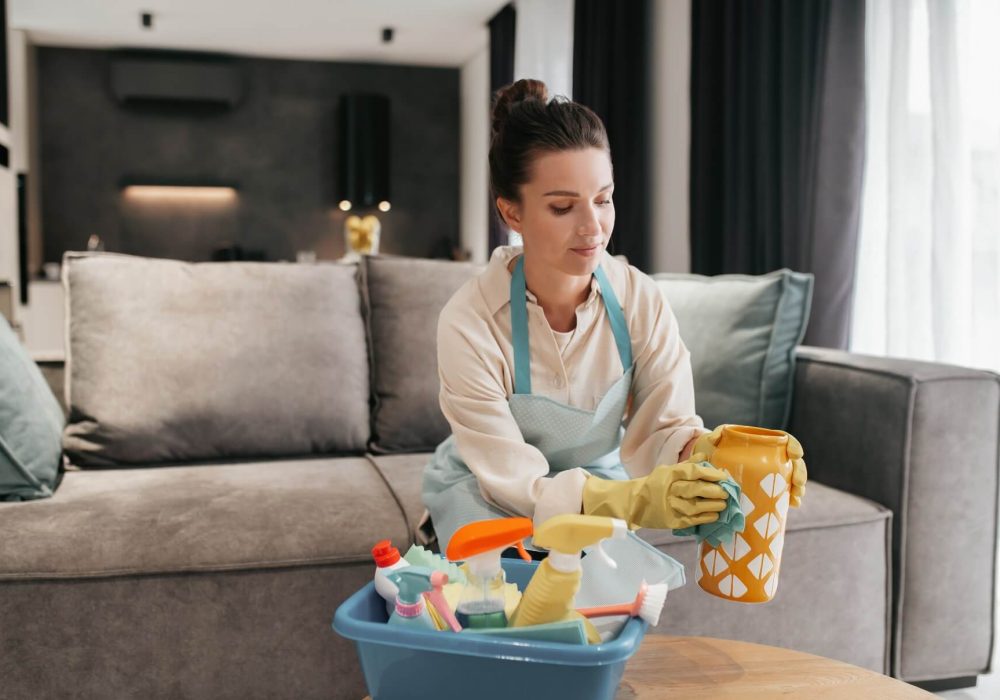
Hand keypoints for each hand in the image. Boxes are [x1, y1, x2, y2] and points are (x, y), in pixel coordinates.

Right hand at [583, 461, 731, 529]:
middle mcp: (669, 489)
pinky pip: (691, 520)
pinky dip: (704, 518)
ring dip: (712, 506)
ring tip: (723, 505)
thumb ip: (687, 464)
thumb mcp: (667, 470)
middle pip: (694, 489)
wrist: (633, 503)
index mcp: (669, 473)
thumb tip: (705, 456)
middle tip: (726, 492)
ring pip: (694, 506)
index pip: (693, 471)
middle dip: (713, 491)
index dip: (710, 473)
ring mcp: (669, 506)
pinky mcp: (670, 521)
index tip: (724, 476)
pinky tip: (714, 516)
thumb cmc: (653, 484)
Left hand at [686, 424, 807, 507]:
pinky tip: (794, 504)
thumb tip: (715, 439)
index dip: (793, 446)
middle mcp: (770, 457)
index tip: (795, 455)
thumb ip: (716, 435)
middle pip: (792, 462)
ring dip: (798, 487)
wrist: (707, 468)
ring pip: (791, 478)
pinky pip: (783, 493)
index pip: (784, 440)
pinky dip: (790, 498)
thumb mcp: (715, 440)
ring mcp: (770, 474)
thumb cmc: (714, 450)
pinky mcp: (766, 488)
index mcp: (762, 442)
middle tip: (797, 483)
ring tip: (796, 497)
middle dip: (799, 472)